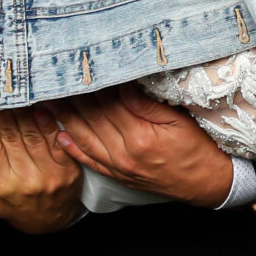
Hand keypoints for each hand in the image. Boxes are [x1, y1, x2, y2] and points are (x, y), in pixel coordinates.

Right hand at [0, 106, 83, 233]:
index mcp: (2, 186)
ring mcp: (49, 174)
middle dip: (3, 114)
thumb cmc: (15, 206)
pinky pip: (55, 140)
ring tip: (15, 98)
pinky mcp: (67, 169)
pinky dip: (47, 123)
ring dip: (22, 113)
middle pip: (11, 137)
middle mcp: (25, 180)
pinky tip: (38, 109)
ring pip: (32, 134)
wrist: (51, 222)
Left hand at [51, 87, 235, 207]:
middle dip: (71, 100)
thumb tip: (120, 85)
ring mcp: (119, 168)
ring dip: (65, 119)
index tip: (78, 71)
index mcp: (139, 137)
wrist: (207, 183)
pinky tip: (59, 135)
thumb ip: (146, 104)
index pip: (106, 105)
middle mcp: (123, 154)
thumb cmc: (198, 148)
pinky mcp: (119, 176)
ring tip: (48, 102)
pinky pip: (90, 161)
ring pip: (85, 139)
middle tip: (53, 82)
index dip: (91, 87)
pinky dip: (72, 149)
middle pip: (91, 120)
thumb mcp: (178, 119)